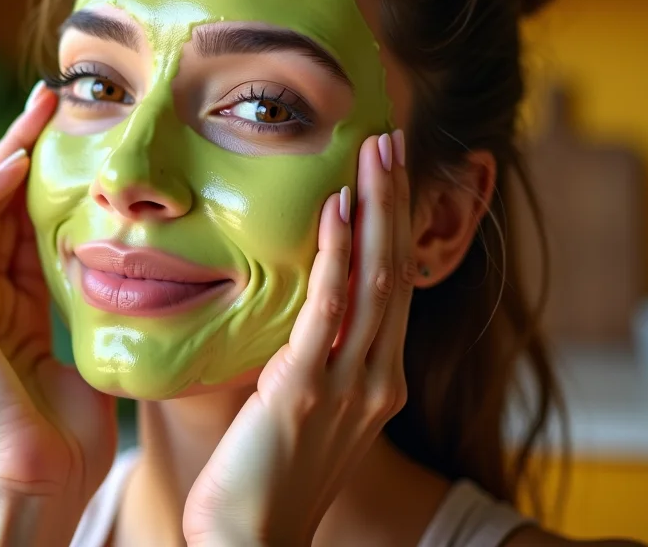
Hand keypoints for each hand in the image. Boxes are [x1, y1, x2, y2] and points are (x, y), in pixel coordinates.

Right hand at [0, 85, 116, 544]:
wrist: (41, 490)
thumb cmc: (73, 442)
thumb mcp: (97, 354)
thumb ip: (103, 313)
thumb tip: (150, 277)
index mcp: (20, 309)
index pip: (29, 224)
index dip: (51, 178)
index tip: (81, 134)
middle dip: (23, 149)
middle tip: (54, 100)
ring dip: (1, 157)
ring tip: (36, 114)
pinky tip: (14, 164)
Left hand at [182, 131, 416, 546]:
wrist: (251, 544)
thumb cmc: (263, 481)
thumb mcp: (299, 410)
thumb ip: (306, 360)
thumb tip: (294, 313)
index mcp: (378, 383)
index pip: (392, 288)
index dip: (393, 227)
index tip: (387, 174)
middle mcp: (378, 380)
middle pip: (396, 272)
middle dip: (395, 201)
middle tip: (391, 141)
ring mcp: (350, 386)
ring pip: (375, 280)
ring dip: (376, 209)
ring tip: (375, 153)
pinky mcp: (308, 389)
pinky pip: (330, 310)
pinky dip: (337, 254)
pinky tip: (335, 208)